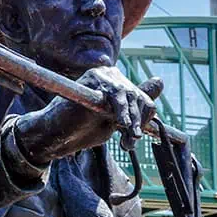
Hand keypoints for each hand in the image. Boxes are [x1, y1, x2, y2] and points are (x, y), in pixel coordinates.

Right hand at [13, 66, 162, 164]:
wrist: (55, 134)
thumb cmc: (85, 129)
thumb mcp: (117, 120)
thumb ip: (136, 105)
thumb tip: (160, 80)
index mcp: (118, 83)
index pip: (144, 99)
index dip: (144, 120)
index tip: (133, 136)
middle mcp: (111, 74)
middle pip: (139, 97)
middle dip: (138, 122)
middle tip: (130, 141)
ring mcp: (101, 75)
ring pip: (129, 95)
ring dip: (131, 119)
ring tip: (127, 137)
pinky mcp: (91, 79)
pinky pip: (115, 95)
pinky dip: (119, 111)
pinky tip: (118, 122)